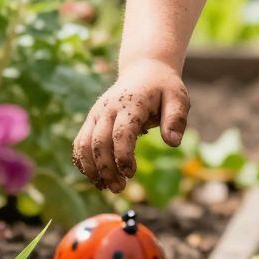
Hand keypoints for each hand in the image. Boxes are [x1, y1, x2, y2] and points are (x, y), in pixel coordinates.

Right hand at [72, 60, 189, 192]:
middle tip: (119, 188)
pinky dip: (82, 161)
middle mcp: (108, 108)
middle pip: (99, 142)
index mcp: (131, 103)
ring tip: (106, 187)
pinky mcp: (91, 119)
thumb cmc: (164, 87)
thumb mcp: (178, 98)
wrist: (144, 70)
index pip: (121, 133)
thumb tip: (173, 143)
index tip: (130, 174)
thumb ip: (176, 119)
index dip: (123, 155)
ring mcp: (97, 113)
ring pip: (84, 144)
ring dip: (92, 169)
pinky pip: (80, 142)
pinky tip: (95, 177)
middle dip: (106, 168)